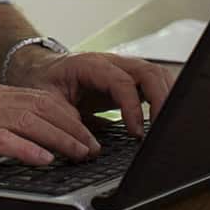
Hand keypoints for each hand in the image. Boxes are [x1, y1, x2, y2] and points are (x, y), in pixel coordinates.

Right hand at [0, 83, 102, 167]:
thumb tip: (27, 144)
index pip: (40, 100)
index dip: (68, 117)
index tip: (87, 133)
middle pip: (43, 108)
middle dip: (74, 128)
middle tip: (95, 147)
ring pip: (30, 121)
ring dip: (61, 139)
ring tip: (81, 154)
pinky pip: (4, 138)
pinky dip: (28, 148)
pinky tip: (45, 159)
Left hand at [8, 50, 177, 137]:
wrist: (43, 70)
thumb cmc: (45, 83)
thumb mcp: (46, 101)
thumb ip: (65, 120)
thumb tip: (89, 147)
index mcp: (90, 64)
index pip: (122, 82)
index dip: (133, 108)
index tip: (136, 133)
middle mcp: (112, 62)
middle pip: (148, 72)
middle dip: (161, 100)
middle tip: (161, 131)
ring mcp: (123, 68)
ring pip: (157, 74)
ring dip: (167, 98)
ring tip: (165, 127)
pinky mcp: (130, 79)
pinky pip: (154, 83)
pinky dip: (164, 98)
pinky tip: (162, 120)